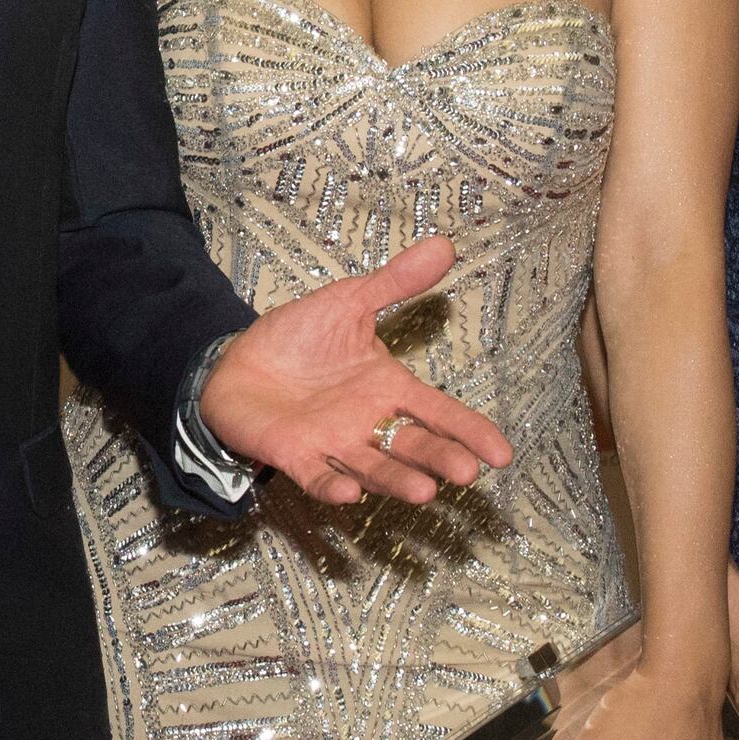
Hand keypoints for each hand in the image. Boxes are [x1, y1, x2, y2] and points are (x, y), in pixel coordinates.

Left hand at [195, 235, 512, 507]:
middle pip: (413, 445)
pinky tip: (349, 494)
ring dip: (396, 480)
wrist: (237, 360)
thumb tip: (444, 245)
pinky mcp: (294, 454)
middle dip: (439, 459)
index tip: (501, 455)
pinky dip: (332, 485)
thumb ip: (394, 283)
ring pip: (373, 467)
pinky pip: (317, 475)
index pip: (439, 412)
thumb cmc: (298, 338)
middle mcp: (368, 423)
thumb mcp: (349, 302)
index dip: (470, 432)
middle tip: (466, 473)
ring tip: (424, 491)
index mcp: (388, 389)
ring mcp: (333, 443)